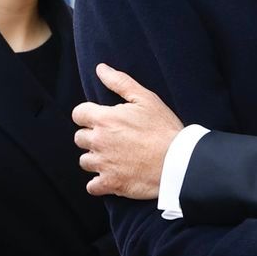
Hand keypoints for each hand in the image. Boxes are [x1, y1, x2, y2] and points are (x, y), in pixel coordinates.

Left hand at [72, 64, 182, 200]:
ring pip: (85, 161)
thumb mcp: (146, 98)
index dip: (88, 115)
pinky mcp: (111, 184)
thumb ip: (120, 82)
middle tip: (112, 138)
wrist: (178, 162)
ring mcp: (103, 164)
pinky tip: (112, 176)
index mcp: (104, 119)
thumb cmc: (164, 128)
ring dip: (95, 159)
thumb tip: (101, 69)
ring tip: (114, 157)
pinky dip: (99, 183)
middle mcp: (99, 141)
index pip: (78, 114)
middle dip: (92, 137)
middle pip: (79, 138)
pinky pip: (92, 186)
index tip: (101, 119)